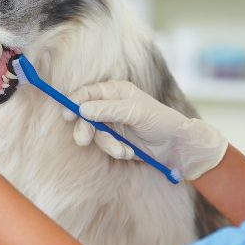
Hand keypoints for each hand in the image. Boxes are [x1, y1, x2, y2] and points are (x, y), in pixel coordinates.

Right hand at [64, 81, 227, 179]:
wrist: (176, 145)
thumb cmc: (160, 121)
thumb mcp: (134, 112)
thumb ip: (107, 110)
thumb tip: (82, 109)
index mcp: (117, 91)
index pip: (88, 92)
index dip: (75, 101)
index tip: (67, 114)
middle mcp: (112, 106)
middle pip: (86, 115)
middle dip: (86, 129)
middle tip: (83, 140)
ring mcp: (114, 124)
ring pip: (96, 134)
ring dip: (108, 144)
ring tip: (123, 151)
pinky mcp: (117, 140)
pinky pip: (106, 146)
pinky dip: (116, 151)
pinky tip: (130, 153)